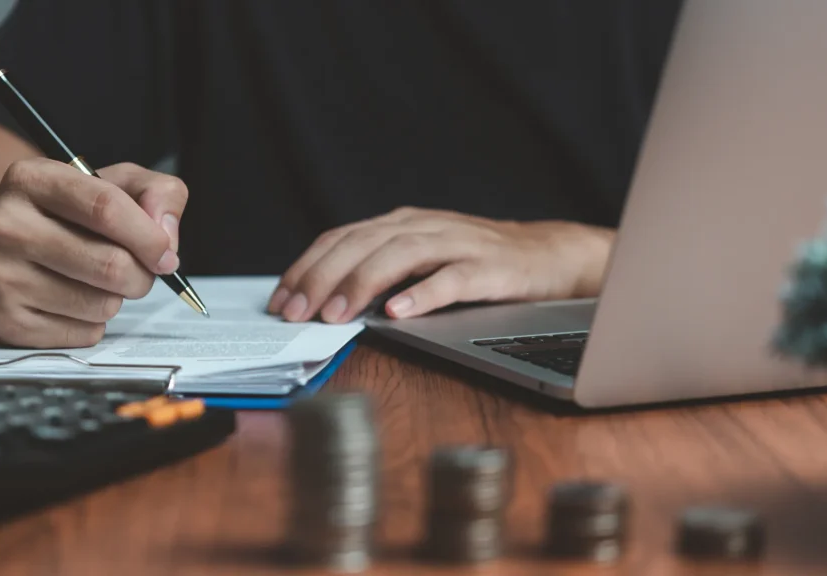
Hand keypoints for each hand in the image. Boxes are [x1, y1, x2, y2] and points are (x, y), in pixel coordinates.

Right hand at [0, 160, 186, 347]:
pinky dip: (94, 323)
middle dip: (142, 275)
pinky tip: (73, 301)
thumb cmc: (66, 214)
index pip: (107, 208)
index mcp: (33, 179)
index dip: (149, 237)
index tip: (166, 254)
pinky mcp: (4, 321)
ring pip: (101, 304)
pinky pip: (83, 334)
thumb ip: (156, 193)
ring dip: (117, 299)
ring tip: (97, 282)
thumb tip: (166, 234)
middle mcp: (5, 225)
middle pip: (110, 264)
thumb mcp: (113, 183)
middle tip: (139, 271)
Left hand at [266, 207, 613, 323]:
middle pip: (361, 244)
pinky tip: (399, 312)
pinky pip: (451, 279)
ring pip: (399, 256)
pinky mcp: (488, 267)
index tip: (281, 300)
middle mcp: (423, 227)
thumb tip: (322, 301)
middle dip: (322, 278)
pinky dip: (422, 294)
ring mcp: (456, 244)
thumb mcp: (418, 258)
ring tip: (336, 314)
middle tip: (297, 312)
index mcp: (400, 224)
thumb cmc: (474, 261)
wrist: (546, 255)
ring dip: (362, 284)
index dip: (306, 268)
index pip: (341, 239)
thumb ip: (377, 270)